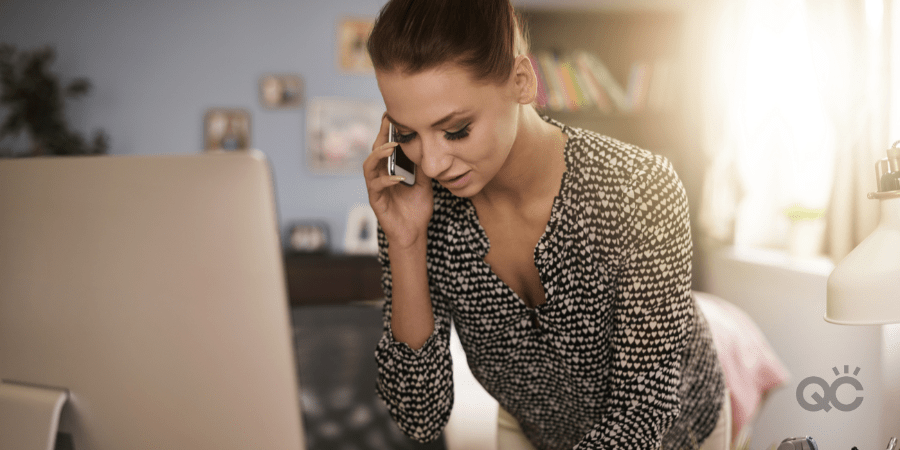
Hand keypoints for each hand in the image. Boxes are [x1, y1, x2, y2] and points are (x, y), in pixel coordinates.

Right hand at [363, 115, 433, 248]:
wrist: (414, 232)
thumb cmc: (416, 208)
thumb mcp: (425, 183)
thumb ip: (423, 167)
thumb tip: (430, 147)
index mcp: (390, 169)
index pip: (386, 146)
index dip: (387, 131)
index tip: (393, 115)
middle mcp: (379, 175)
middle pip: (374, 150)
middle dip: (381, 135)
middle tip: (389, 121)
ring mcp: (375, 188)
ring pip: (368, 166)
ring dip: (379, 155)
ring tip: (391, 147)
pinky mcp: (375, 201)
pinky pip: (376, 187)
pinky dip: (386, 180)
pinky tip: (398, 178)